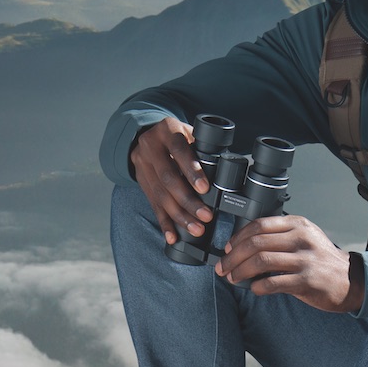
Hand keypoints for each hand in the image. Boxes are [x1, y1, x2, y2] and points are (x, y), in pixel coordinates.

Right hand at [130, 117, 212, 245]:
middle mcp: (151, 148)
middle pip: (168, 178)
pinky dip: (164, 223)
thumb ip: (201, 148)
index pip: (179, 150)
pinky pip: (152, 205)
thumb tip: (225, 171)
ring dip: (179, 216)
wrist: (145, 135)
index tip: (205, 189)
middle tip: (206, 216)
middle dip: (188, 201)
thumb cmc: (177, 136)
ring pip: (160, 195)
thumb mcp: (188, 132)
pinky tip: (173, 236)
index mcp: (167, 130)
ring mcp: (143, 166)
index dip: (192, 171)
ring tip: (196, 229)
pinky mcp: (141, 182)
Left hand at [215, 214, 363, 312]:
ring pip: (260, 261)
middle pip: (255, 243)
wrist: (350, 280)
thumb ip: (278, 237)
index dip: (238, 237)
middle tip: (223, 267)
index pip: (258, 225)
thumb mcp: (303, 238)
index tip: (228, 249)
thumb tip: (241, 245)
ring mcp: (305, 259)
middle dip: (233, 257)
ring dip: (240, 271)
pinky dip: (257, 287)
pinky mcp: (307, 280)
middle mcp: (301, 239)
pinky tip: (254, 289)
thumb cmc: (321, 260)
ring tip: (233, 278)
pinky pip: (273, 283)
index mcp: (297, 225)